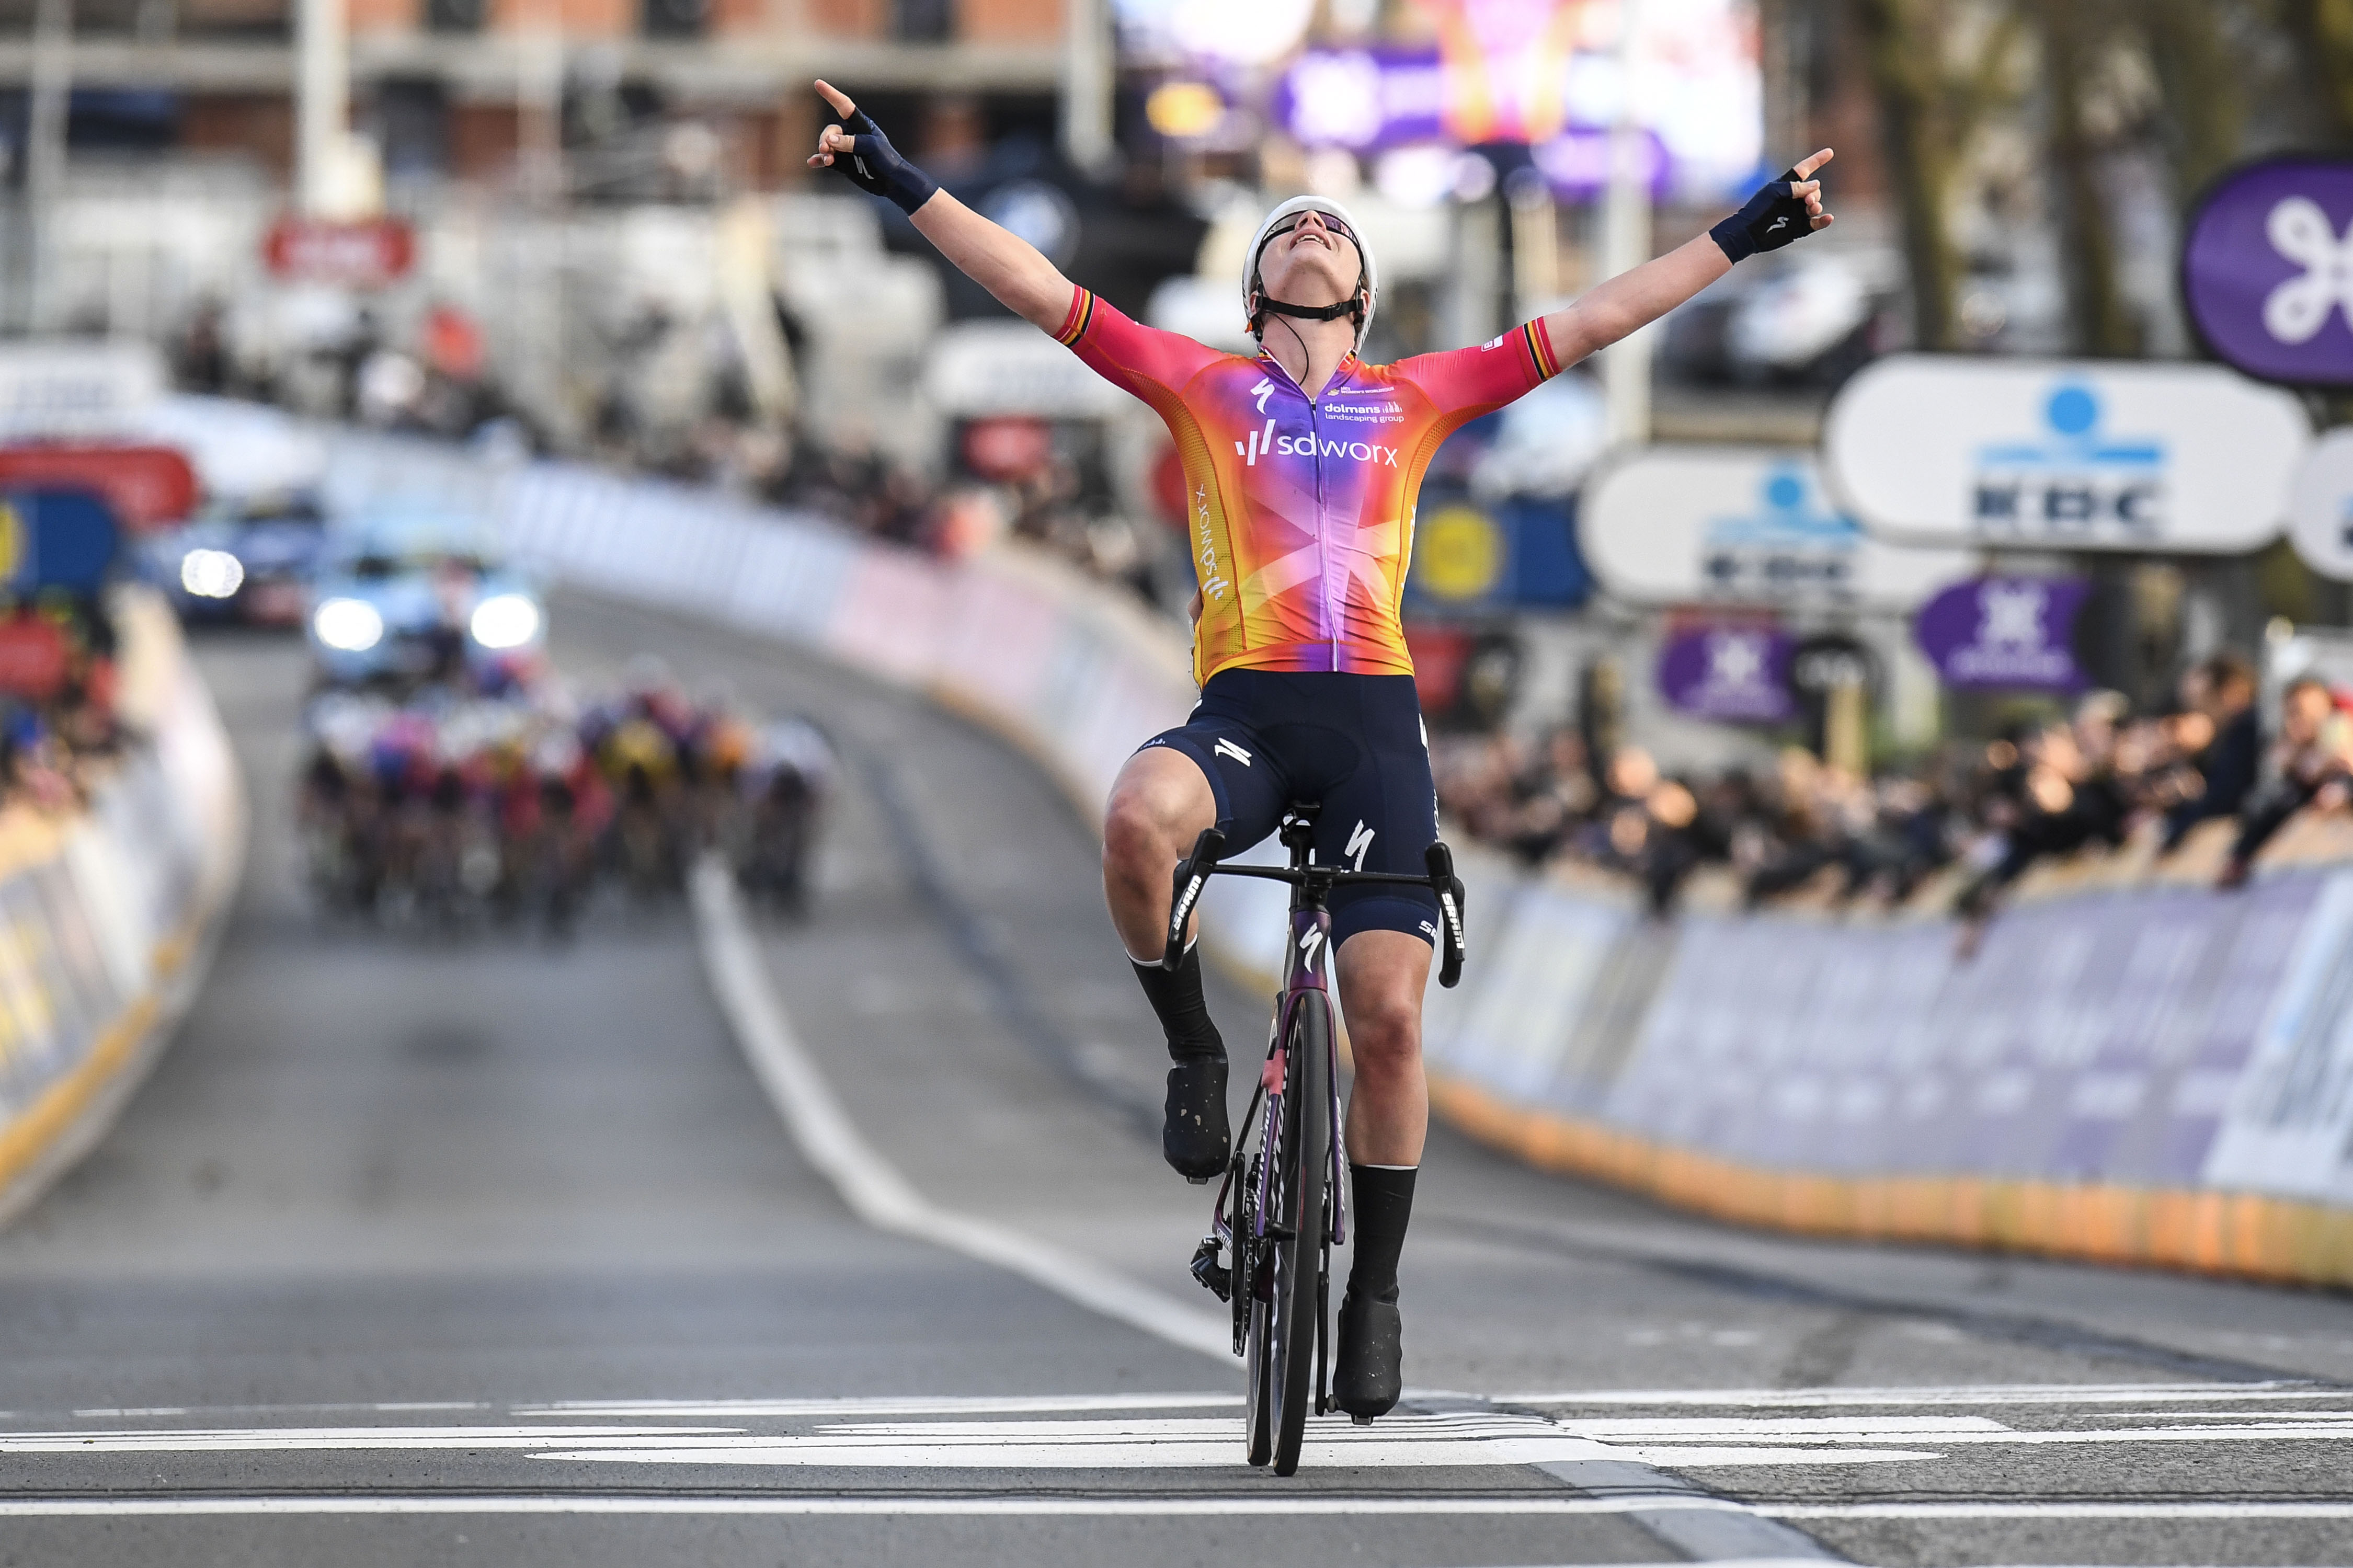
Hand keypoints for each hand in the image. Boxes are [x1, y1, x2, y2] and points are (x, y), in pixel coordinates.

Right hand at [804, 79, 937, 215]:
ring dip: (824, 151)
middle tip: (827, 149)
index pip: (844, 106)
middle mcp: (851, 134)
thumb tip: (830, 139)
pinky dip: (819, 160)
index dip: (831, 94)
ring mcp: (845, 149)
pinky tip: (813, 163)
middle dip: (826, 138)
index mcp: (860, 124)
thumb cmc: (887, 159)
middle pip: (831, 131)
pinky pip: (826, 159)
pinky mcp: (843, 163)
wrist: (891, 181)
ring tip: (827, 160)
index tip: (818, 83)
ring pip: (827, 146)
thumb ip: (851, 142)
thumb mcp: (872, 147)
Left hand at [1709, 148, 1835, 262]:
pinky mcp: (1800, 228)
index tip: (1830, 152)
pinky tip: (1828, 218)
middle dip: (1814, 193)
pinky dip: (1824, 221)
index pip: (1804, 170)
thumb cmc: (1757, 209)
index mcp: (1787, 186)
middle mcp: (1794, 198)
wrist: (1748, 233)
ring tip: (1811, 208)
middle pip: (1814, 190)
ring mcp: (1798, 213)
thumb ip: (1794, 187)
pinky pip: (1816, 223)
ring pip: (1816, 206)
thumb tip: (1816, 184)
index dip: (1817, 160)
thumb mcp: (1773, 192)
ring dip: (1816, 205)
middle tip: (1807, 200)